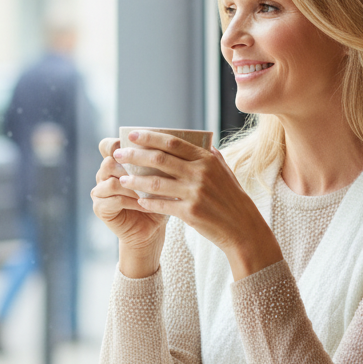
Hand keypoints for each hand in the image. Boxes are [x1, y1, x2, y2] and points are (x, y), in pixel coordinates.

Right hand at [92, 137, 167, 276]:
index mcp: (115, 162)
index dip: (118, 144)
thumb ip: (159, 162)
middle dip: (130, 166)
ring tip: (149, 190)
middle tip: (150, 172)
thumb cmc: (158, 200)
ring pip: (111, 180)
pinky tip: (145, 204)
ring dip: (132, 185)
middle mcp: (103, 174)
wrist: (151, 228)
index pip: (108, 146)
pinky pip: (114, 199)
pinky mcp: (100, 207)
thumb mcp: (161, 178)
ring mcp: (99, 190)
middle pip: (109, 161)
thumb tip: (174, 143)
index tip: (137, 146)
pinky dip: (131, 201)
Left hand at [114, 130, 281, 279]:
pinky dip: (148, 202)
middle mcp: (200, 173)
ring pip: (155, 182)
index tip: (132, 135)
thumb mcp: (225, 172)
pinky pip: (161, 205)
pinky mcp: (190, 213)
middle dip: (135, 155)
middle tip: (118, 154)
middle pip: (159, 159)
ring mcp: (195, 193)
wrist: (243, 228)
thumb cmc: (232, 199)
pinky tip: (138, 201)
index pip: (172, 142)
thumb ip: (211, 157)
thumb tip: (199, 142)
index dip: (150, 137)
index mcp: (207, 159)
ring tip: (122, 179)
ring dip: (135, 180)